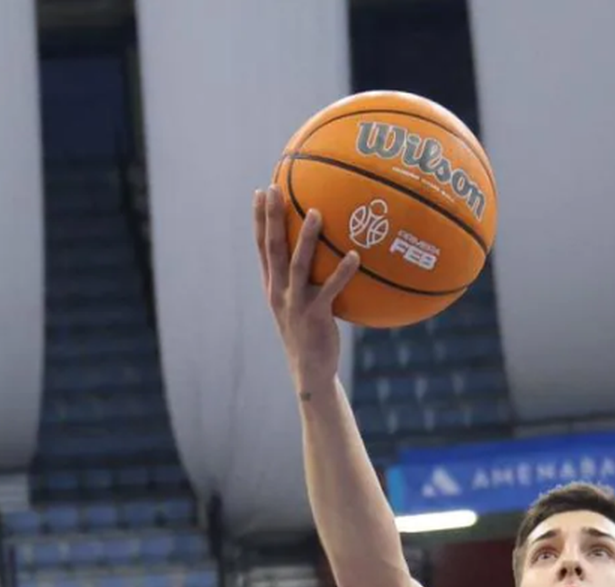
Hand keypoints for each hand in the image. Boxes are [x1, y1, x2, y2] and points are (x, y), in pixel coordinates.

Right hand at [253, 186, 360, 392]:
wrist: (309, 370)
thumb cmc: (310, 332)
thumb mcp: (301, 303)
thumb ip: (305, 278)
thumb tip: (326, 250)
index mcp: (272, 286)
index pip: (261, 247)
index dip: (258, 220)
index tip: (260, 191)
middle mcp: (278, 291)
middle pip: (272, 248)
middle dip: (271, 217)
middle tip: (274, 189)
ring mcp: (295, 303)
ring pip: (297, 265)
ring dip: (306, 238)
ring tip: (316, 212)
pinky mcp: (315, 315)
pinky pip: (330, 289)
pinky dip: (342, 273)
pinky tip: (355, 256)